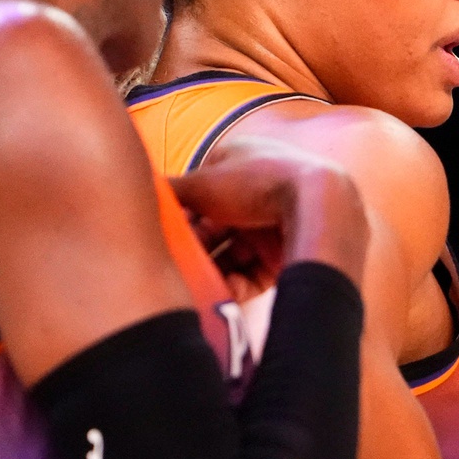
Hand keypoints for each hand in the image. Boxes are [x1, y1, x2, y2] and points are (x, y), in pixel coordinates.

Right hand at [171, 135, 367, 289]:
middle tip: (174, 271)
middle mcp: (255, 190)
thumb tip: (136, 196)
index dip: (179, 217)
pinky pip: (252, 274)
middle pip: (213, 227)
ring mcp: (271, 222)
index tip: (163, 238)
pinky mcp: (285, 253)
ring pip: (231, 254)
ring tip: (194, 289)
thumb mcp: (201, 184)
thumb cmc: (259, 181)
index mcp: (237, 160)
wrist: (321, 205)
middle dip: (194, 249)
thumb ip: (167, 191)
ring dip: (211, 272)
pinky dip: (236, 285)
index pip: (197, 192)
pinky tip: (220, 297)